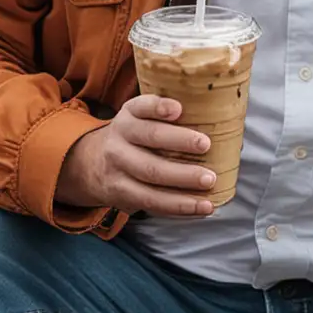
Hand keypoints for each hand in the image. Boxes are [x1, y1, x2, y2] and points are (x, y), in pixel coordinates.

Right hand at [56, 95, 216, 216]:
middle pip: (149, 139)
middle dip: (179, 142)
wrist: (91, 165)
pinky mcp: (123, 195)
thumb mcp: (139, 119)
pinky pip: (153, 202)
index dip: (159, 107)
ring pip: (151, 175)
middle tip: (206, 145)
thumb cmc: (135, 139)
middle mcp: (120, 140)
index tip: (179, 109)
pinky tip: (203, 206)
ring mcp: (118, 169)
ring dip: (183, 179)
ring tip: (210, 180)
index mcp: (129, 116)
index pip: (141, 106)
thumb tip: (221, 119)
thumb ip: (166, 117)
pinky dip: (181, 206)